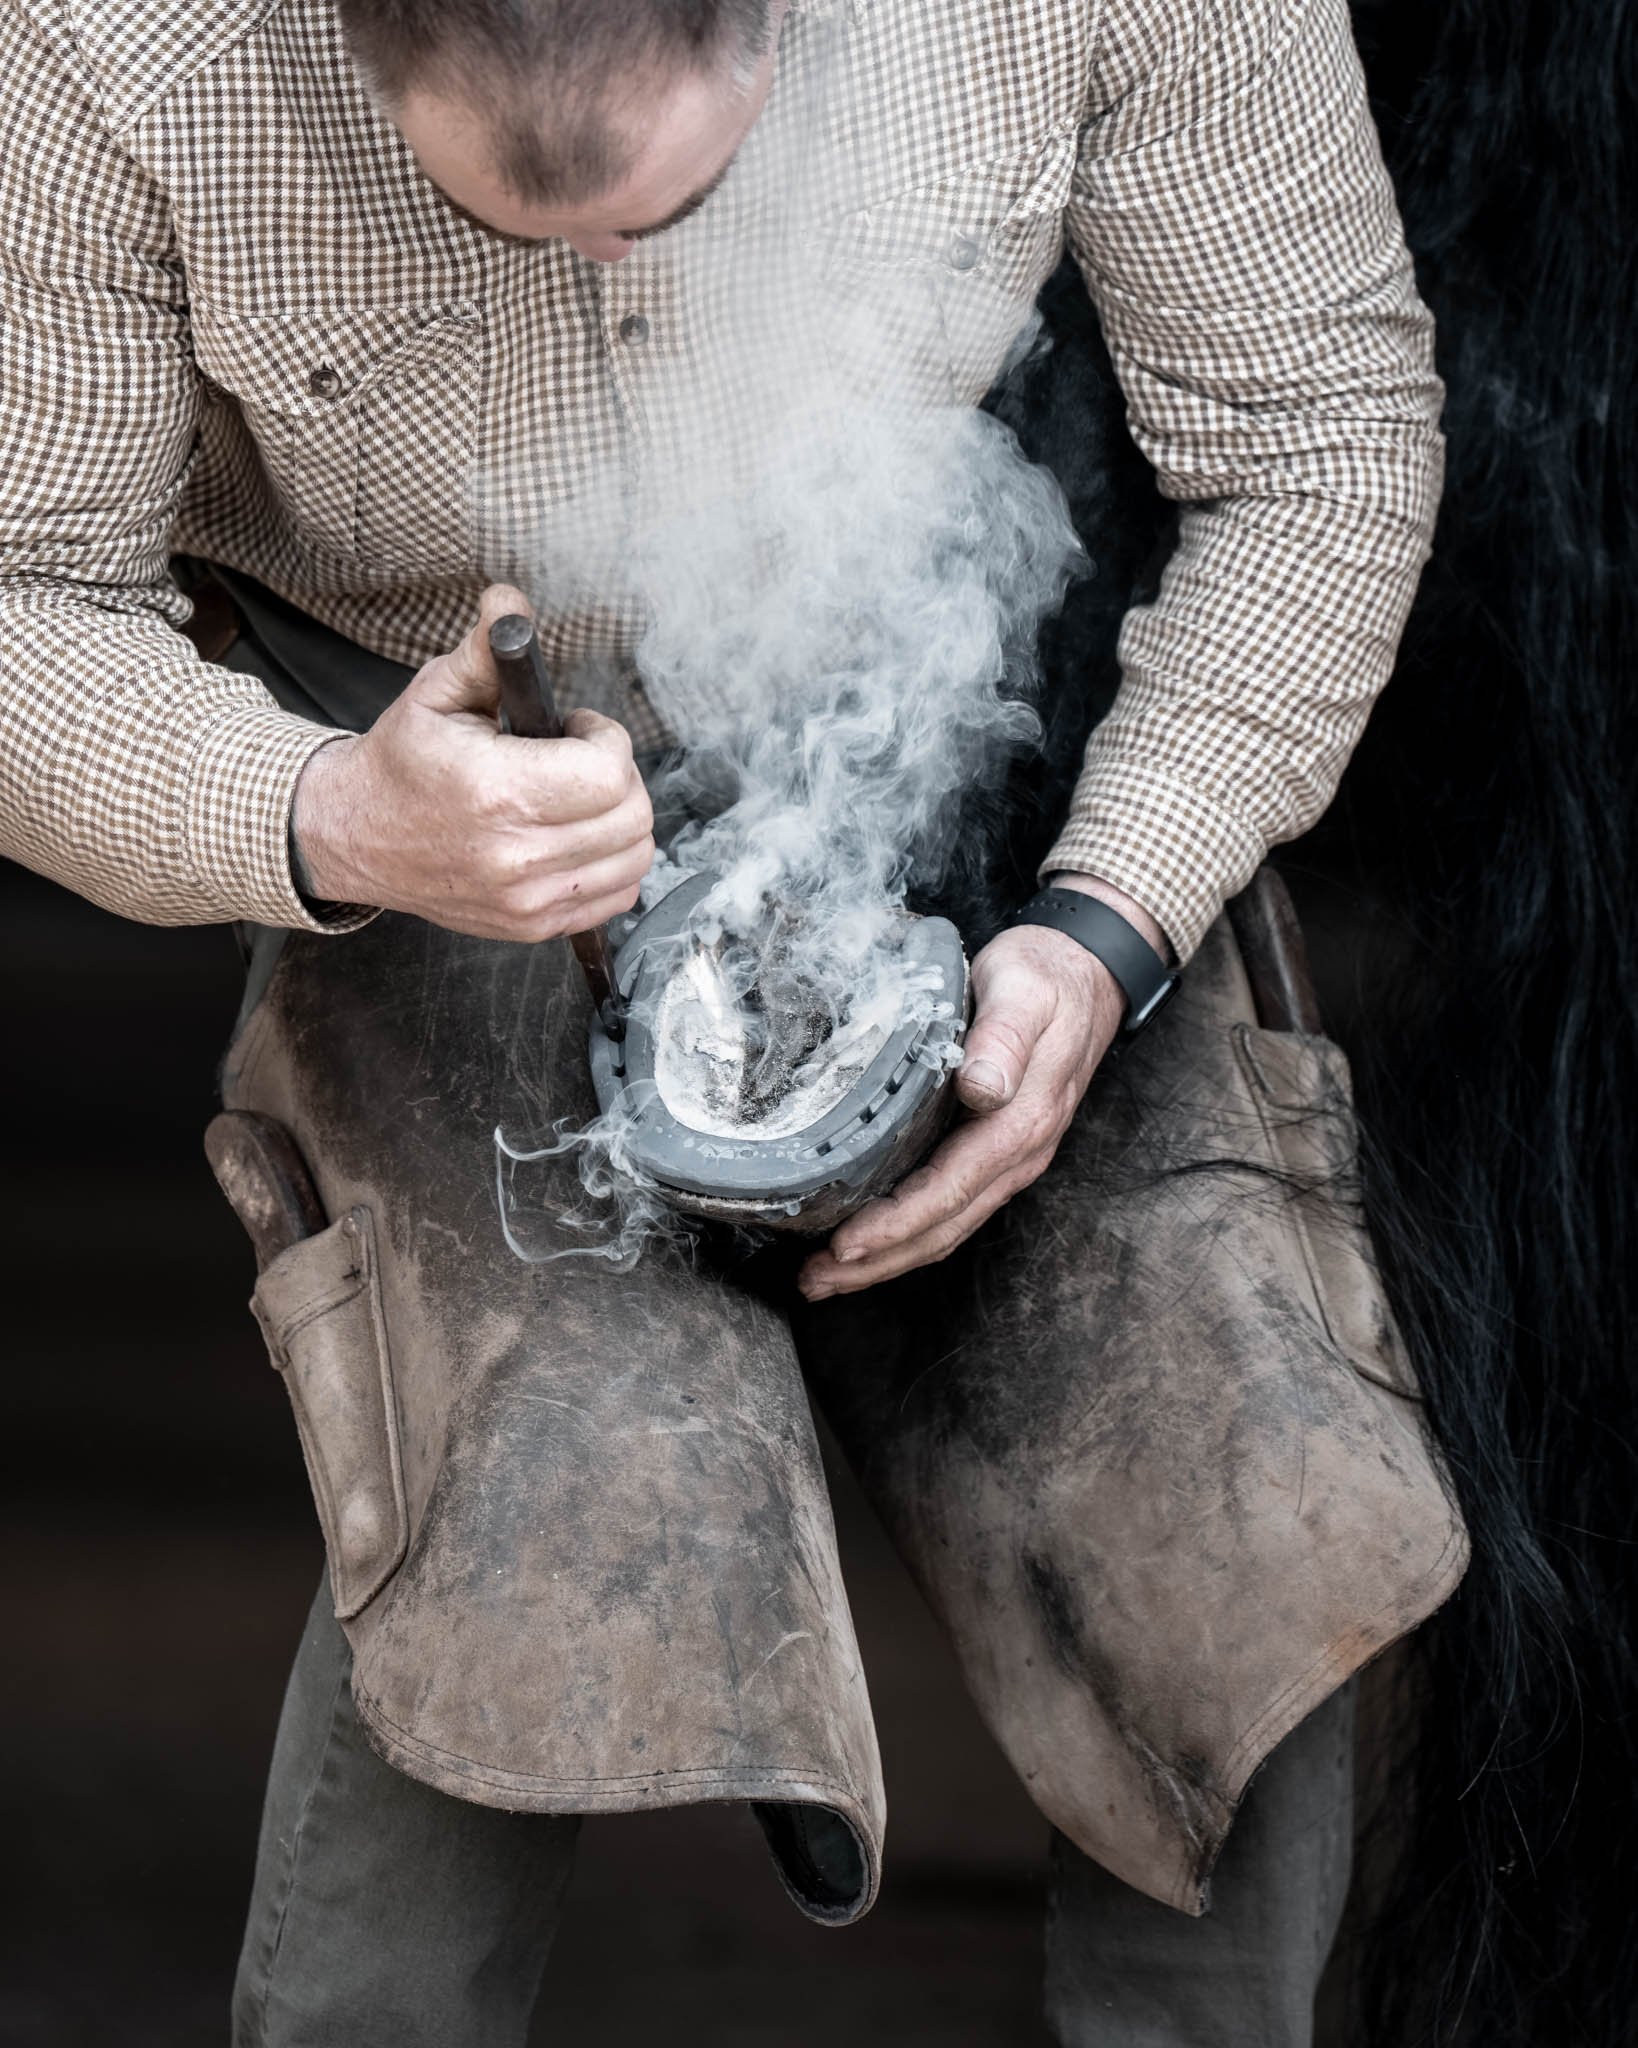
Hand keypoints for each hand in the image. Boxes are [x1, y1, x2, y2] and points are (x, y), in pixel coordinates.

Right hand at [291, 584, 654, 939]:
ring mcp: (526, 899)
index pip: (608, 773)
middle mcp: (515, 855)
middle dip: (620, 777)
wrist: (356, 835)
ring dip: (623, 820)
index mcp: (495, 792)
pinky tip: (578, 836)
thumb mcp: (436, 694)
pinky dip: (614, 863)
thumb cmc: (402, 764)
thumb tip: (510, 601)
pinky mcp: (532, 924)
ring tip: (579, 798)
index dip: (607, 739)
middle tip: (581, 760)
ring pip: (634, 859)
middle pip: (632, 817)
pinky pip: (616, 896)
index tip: (578, 728)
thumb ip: (487, 650)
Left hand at [797, 876, 1165, 1299]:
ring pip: (948, 1227)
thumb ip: (1003, 1038)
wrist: (1091, 972)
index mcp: (1022, 1121)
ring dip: (888, 1258)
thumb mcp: (1025, 990)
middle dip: (878, 1261)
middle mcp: (1020, 1153)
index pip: (950, 1190)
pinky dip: (909, 1234)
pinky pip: (953, 1208)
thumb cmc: (1047, 975)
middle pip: (944, 1227)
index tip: (844, 1246)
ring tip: (827, 1277)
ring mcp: (1012, 1158)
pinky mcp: (1000, 1152)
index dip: (895, 1224)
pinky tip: (872, 1239)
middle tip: (812, 1280)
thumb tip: (980, 1088)